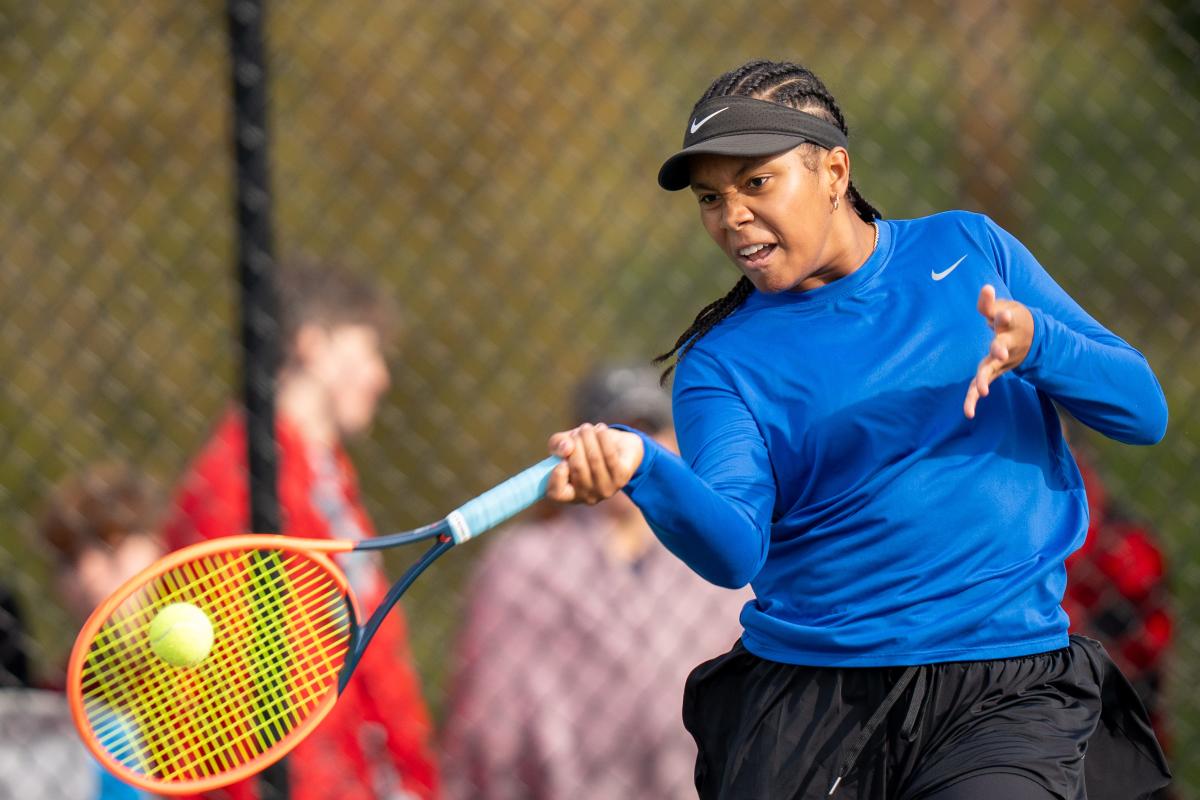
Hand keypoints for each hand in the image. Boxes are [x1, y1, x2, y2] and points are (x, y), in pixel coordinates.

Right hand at [544, 423, 644, 504]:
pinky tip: (600, 428)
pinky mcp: (622, 479)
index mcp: (570, 494)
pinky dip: (603, 438)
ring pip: (594, 460)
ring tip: (587, 427)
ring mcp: (606, 490)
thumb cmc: (586, 447)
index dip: (557, 476)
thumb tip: (566, 448)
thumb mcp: (565, 443)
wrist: (618, 446)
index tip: (561, 459)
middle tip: (578, 431)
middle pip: (577, 468)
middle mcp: (588, 497)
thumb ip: (557, 444)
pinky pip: (609, 455)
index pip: (557, 493)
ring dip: (588, 437)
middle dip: (576, 443)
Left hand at [964, 284, 1033, 418]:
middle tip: (1000, 352)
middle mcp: (1006, 344)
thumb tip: (985, 288)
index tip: (1003, 314)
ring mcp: (1000, 361)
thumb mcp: (1002, 308)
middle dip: (1000, 349)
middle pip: (1002, 346)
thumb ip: (989, 303)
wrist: (1028, 337)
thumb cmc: (1009, 319)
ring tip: (983, 391)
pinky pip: (981, 385)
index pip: (1005, 318)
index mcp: (1008, 325)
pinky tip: (968, 413)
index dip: (1003, 315)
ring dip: (986, 378)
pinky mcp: (992, 371)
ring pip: (991, 370)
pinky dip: (973, 398)